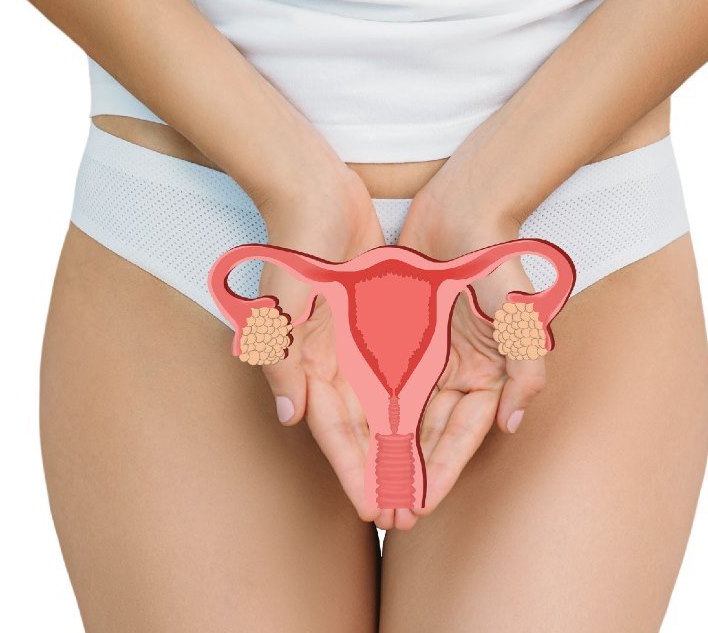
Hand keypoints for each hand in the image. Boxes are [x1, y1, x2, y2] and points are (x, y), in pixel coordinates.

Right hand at [253, 171, 403, 528]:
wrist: (311, 191)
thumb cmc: (293, 246)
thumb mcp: (280, 304)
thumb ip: (281, 361)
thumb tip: (288, 418)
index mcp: (308, 365)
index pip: (335, 434)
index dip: (354, 475)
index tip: (376, 511)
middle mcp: (332, 363)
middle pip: (362, 434)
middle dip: (381, 476)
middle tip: (406, 516)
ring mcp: (355, 345)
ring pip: (382, 411)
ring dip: (400, 449)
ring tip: (422, 486)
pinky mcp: (376, 323)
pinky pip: (395, 375)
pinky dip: (408, 405)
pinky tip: (426, 428)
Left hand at [391, 179, 549, 528]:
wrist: (464, 209)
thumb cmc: (497, 263)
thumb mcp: (523, 316)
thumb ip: (526, 370)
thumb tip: (512, 424)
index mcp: (487, 375)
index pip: (462, 436)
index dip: (441, 473)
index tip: (420, 506)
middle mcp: (457, 373)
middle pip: (429, 436)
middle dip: (410, 475)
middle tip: (388, 514)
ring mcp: (429, 357)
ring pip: (403, 416)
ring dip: (387, 453)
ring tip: (367, 488)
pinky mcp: (402, 337)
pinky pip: (384, 382)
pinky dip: (372, 411)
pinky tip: (355, 437)